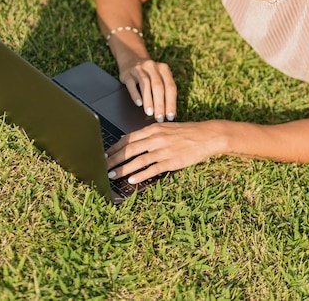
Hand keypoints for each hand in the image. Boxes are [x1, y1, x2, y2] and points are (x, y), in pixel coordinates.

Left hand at [106, 120, 228, 184]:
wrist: (206, 135)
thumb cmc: (187, 132)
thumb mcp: (166, 128)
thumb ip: (150, 134)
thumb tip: (133, 141)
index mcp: (153, 129)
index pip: (129, 138)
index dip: (115, 147)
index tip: (104, 153)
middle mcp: (156, 138)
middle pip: (129, 149)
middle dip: (113, 158)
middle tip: (102, 166)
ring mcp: (163, 150)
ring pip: (138, 160)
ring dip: (123, 168)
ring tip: (112, 175)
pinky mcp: (171, 161)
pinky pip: (152, 169)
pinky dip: (140, 175)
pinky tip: (132, 180)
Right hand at [120, 59, 176, 121]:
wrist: (132, 59)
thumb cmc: (150, 75)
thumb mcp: (160, 78)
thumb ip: (166, 93)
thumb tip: (172, 114)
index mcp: (164, 69)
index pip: (170, 87)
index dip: (171, 102)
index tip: (170, 116)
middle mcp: (152, 67)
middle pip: (158, 86)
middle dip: (160, 104)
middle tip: (159, 118)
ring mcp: (139, 69)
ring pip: (145, 84)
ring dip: (148, 100)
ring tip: (149, 113)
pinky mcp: (128, 73)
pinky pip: (132, 85)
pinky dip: (136, 95)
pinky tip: (138, 104)